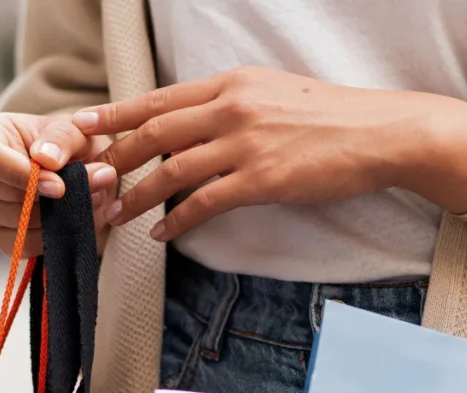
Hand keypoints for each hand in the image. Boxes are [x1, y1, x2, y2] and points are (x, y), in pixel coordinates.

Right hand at [0, 113, 117, 256]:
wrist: (74, 165)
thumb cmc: (67, 142)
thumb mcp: (72, 129)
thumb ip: (63, 138)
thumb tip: (49, 160)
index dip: (23, 175)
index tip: (59, 186)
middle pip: (6, 195)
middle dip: (52, 198)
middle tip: (91, 190)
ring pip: (18, 222)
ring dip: (58, 215)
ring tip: (86, 199)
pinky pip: (23, 244)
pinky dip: (52, 235)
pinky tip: (70, 218)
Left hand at [72, 66, 464, 240]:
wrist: (380, 133)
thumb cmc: (332, 115)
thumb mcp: (274, 93)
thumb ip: (232, 103)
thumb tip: (196, 122)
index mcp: (232, 83)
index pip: (159, 98)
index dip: (117, 114)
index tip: (85, 125)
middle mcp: (231, 107)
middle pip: (155, 132)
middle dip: (116, 156)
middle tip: (88, 177)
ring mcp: (245, 143)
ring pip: (170, 170)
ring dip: (136, 195)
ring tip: (116, 214)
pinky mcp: (262, 179)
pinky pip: (204, 203)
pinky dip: (177, 221)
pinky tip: (162, 234)